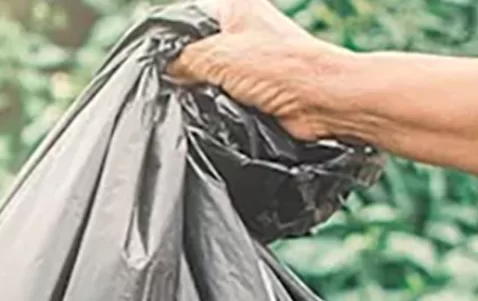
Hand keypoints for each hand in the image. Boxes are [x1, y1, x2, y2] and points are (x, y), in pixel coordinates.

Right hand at [169, 0, 346, 140]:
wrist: (321, 101)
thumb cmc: (280, 67)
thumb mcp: (215, 56)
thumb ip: (182, 61)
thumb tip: (167, 74)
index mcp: (235, 5)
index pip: (187, 18)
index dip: (170, 39)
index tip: (156, 62)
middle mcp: (245, 28)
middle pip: (197, 49)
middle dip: (186, 69)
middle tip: (176, 85)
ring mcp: (252, 60)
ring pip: (211, 76)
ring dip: (204, 91)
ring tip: (198, 99)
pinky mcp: (258, 89)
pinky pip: (225, 97)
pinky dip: (218, 106)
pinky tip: (213, 112)